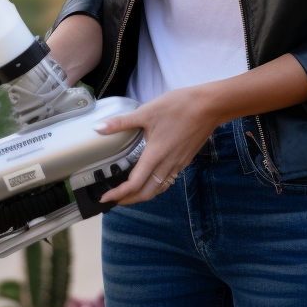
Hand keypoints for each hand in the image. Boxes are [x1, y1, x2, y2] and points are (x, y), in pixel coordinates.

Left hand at [94, 87, 219, 204]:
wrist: (208, 106)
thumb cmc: (178, 106)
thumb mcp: (147, 112)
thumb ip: (122, 122)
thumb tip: (98, 128)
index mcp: (155, 155)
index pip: (134, 184)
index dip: (118, 194)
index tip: (104, 199)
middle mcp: (167, 164)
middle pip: (147, 193)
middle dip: (129, 200)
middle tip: (114, 199)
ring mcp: (177, 164)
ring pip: (158, 188)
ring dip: (142, 195)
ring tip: (129, 192)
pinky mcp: (184, 160)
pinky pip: (168, 180)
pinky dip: (155, 186)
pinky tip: (150, 178)